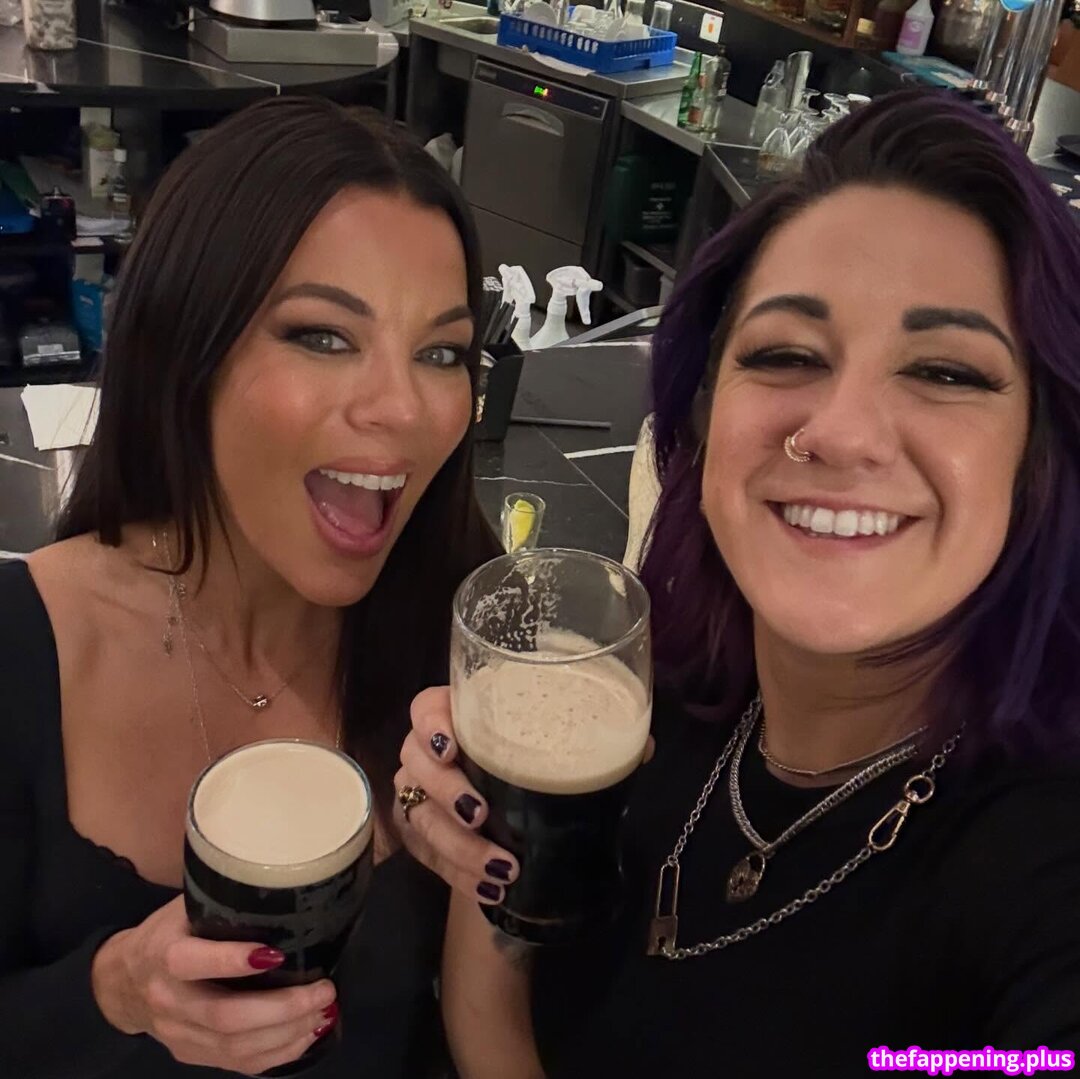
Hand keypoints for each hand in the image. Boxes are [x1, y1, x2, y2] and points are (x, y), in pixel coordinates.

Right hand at [91, 895, 337, 1075]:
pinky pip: (238, 1064)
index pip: (194, 962)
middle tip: (323, 989)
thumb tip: (282, 884)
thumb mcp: (185, 907)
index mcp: (164, 955)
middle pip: (226, 1016)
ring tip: (324, 1010)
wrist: (122, 981)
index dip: (233, 961)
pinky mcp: (191, 1055)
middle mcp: (169, 1000)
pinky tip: (307, 1033)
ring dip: (289, 1033)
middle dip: (283, 1007)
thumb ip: (222, 903)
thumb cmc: (168, 932)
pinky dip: (279, 1053)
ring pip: (236, 1047)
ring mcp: (178, 1035)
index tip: (276, 953)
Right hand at [395, 687, 654, 904]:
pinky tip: (491, 890)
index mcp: (462, 716)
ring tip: (501, 868)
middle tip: (480, 813)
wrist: (517, 809)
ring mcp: (421, 796)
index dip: (430, 724)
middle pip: (414, 762)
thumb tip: (642, 747)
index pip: (426, 707)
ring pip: (420, 816)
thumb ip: (597, 737)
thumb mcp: (564, 746)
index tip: (453, 747)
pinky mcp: (422, 837)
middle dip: (445, 791)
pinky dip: (460, 876)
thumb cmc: (537, 761)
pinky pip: (430, 857)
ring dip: (458, 845)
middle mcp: (430, 753)